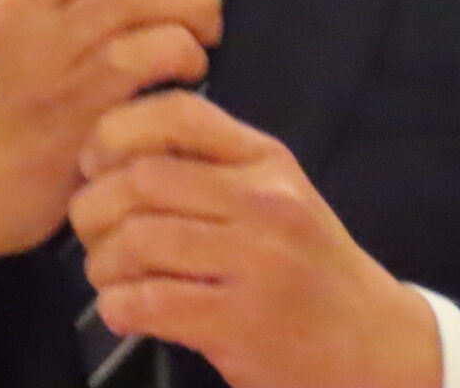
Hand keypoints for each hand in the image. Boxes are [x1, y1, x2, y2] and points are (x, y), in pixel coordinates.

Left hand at [70, 90, 440, 387]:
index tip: (94, 160)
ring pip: (137, 242)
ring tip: (105, 274)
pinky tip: (122, 310)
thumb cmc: (308, 264)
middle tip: (88, 228)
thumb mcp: (278, 193)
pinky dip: (117, 307)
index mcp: (267, 160)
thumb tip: (114, 147)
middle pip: (143, 180)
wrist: (371, 344)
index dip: (117, 130)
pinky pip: (150, 304)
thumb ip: (213, 164)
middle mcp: (265, 203)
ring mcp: (256, 265)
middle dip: (94, 205)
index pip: (179, 115)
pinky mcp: (241, 325)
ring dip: (101, 262)